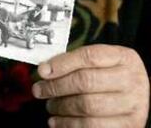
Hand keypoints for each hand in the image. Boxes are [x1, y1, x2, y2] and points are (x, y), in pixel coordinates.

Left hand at [32, 44, 149, 126]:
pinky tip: (58, 121)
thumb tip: (45, 70)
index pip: (89, 57)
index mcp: (123, 57)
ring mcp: (132, 105)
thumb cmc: (110, 76)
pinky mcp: (128, 126)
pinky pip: (93, 127)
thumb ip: (73, 62)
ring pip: (88, 106)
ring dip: (61, 107)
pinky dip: (69, 125)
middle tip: (39, 90)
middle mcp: (131, 80)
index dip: (62, 64)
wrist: (137, 96)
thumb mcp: (100, 62)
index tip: (42, 71)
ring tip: (50, 106)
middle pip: (86, 82)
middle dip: (56, 87)